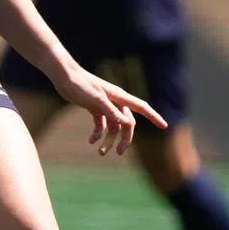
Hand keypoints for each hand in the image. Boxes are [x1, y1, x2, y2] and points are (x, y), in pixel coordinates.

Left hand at [50, 64, 167, 155]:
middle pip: (127, 123)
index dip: (154, 117)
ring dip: (109, 140)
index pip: (142, 107)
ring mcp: (105, 105)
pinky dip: (97, 134)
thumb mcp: (95, 99)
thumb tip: (127, 124)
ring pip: (113, 126)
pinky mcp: (95, 108)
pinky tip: (91, 141)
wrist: (64, 76)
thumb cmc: (80, 84)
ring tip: (100, 152)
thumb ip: (111, 111)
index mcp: (119, 96)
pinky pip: (101, 124)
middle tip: (119, 153)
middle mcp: (114, 101)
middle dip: (125, 139)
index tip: (165, 126)